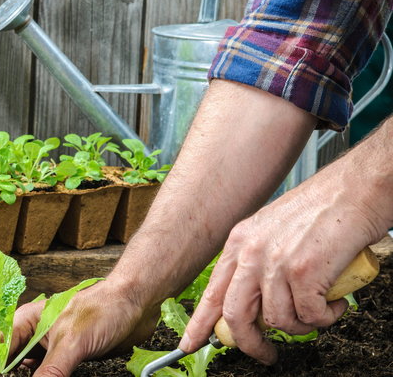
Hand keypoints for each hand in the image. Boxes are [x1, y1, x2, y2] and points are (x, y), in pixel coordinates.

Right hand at [0, 282, 158, 375]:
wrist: (138, 305)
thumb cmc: (104, 309)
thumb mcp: (72, 343)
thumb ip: (50, 371)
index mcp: (28, 320)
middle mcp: (37, 334)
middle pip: (11, 360)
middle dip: (5, 373)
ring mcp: (53, 347)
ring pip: (30, 369)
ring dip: (25, 376)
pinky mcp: (70, 358)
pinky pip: (51, 375)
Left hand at [179, 171, 386, 363]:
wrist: (355, 189)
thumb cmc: (322, 210)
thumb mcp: (272, 231)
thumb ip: (257, 263)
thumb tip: (256, 303)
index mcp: (239, 242)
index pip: (212, 292)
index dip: (200, 323)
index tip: (190, 343)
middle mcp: (251, 252)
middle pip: (235, 315)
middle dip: (249, 343)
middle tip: (265, 354)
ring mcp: (275, 262)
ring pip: (278, 321)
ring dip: (301, 326)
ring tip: (318, 312)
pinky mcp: (304, 272)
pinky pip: (310, 316)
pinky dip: (325, 317)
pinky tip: (335, 302)